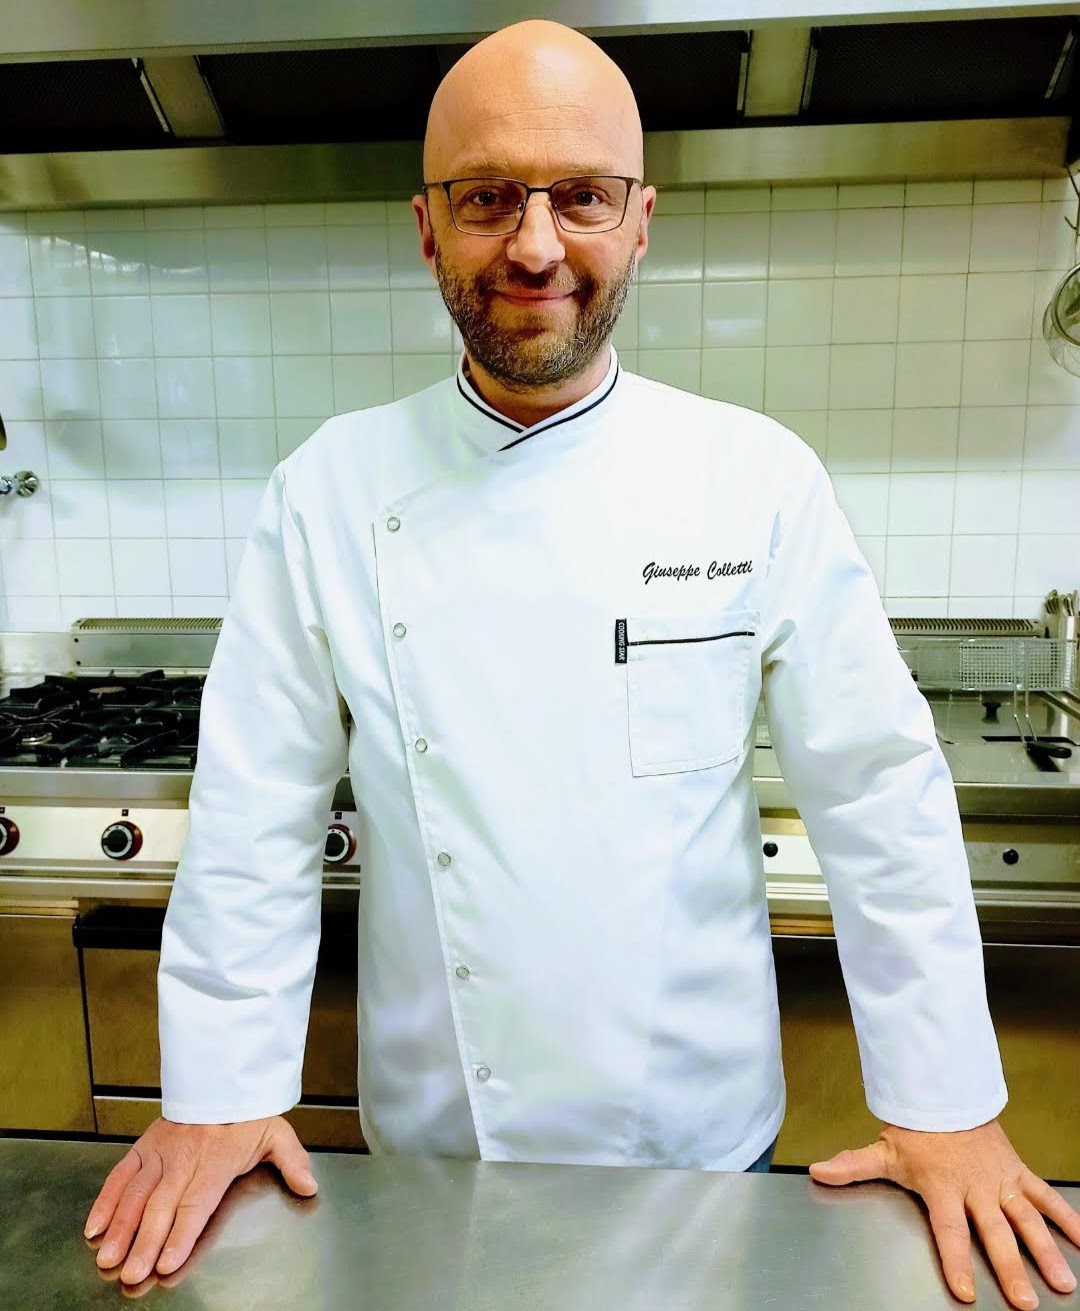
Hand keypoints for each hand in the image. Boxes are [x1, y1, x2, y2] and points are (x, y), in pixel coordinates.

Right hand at [84, 1115, 316, 1284]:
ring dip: (120, 1228)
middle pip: (160, 1206)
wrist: (223, 1073)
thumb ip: (292, 1161)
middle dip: (145, 1243)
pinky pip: (121, 1174)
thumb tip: (309, 1186)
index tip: (167, 1262)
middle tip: (132, 1274)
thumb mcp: (276, 1132)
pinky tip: (95, 1227)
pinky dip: (106, 1200)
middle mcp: (184, 1158)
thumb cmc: (248, 1110)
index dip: (180, 1234)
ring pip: (135, 1193)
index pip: (196, 1203)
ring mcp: (161, 1152)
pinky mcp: (145, 1146)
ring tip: (108, 1258)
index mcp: (215, 1159)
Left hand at [809, 1119, 1079, 1308]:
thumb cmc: (915, 1127)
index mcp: (943, 1187)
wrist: (944, 1090)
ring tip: (1062, 1282)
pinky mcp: (1017, 1171)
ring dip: (1046, 1251)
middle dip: (1011, 1269)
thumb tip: (818, 1173)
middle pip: (996, 1233)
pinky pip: (1045, 1196)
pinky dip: (1067, 1217)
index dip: (957, 1261)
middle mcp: (976, 1187)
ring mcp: (1000, 1180)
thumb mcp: (883, 1149)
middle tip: (1025, 1302)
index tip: (965, 1291)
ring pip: (1027, 1219)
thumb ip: (853, 1166)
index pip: (950, 1231)